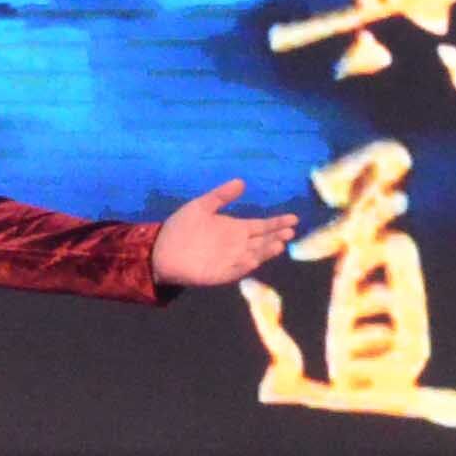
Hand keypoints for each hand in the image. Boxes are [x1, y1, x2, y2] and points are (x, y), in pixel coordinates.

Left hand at [149, 179, 295, 290]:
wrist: (161, 248)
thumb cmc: (182, 227)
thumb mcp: (202, 206)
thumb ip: (222, 196)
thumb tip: (242, 181)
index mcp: (236, 229)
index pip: (262, 226)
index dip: (277, 223)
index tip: (293, 218)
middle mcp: (238, 245)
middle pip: (262, 241)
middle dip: (276, 237)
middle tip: (289, 232)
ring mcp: (230, 260)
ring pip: (253, 255)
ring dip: (265, 251)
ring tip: (279, 244)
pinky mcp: (219, 274)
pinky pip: (234, 270)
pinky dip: (244, 265)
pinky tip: (252, 259)